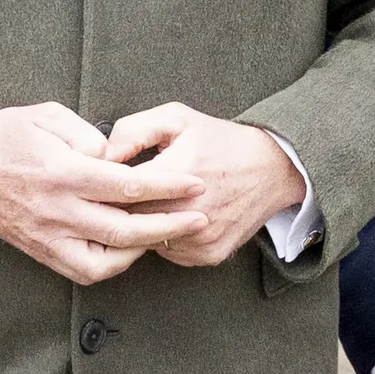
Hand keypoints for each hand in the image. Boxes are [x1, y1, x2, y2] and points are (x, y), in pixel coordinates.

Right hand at [0, 102, 206, 284]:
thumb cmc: (5, 134)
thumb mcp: (47, 115)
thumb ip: (88, 135)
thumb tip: (116, 157)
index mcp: (61, 172)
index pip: (127, 185)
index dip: (168, 187)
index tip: (196, 185)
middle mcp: (55, 210)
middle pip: (124, 229)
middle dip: (169, 226)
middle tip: (200, 218)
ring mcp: (47, 236)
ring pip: (105, 261)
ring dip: (142, 250)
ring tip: (168, 234)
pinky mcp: (40, 250)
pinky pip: (83, 270)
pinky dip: (112, 265)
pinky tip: (130, 249)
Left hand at [102, 104, 307, 268]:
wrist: (273, 168)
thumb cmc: (219, 140)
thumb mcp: (176, 119)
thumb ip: (132, 131)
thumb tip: (101, 155)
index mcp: (177, 174)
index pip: (118, 193)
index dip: (107, 187)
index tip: (106, 180)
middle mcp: (189, 213)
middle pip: (129, 222)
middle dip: (123, 207)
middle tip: (127, 192)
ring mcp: (200, 239)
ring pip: (148, 241)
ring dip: (144, 225)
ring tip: (158, 201)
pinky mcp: (208, 255)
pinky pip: (169, 252)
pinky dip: (166, 237)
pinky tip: (176, 215)